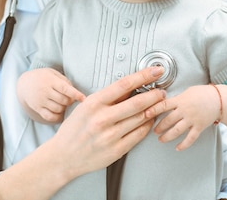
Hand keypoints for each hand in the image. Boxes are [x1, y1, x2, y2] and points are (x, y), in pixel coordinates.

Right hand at [17, 68, 84, 123]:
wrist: (24, 83)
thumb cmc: (43, 77)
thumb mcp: (53, 73)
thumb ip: (64, 81)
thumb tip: (76, 92)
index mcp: (50, 80)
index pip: (65, 88)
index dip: (76, 94)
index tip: (84, 98)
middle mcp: (45, 91)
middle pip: (63, 100)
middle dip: (70, 101)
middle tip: (71, 99)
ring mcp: (40, 100)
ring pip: (58, 109)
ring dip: (64, 108)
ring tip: (64, 104)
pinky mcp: (37, 108)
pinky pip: (49, 116)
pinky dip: (57, 117)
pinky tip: (60, 113)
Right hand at [49, 66, 166, 178]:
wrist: (64, 156)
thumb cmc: (74, 129)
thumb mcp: (86, 107)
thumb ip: (108, 98)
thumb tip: (132, 86)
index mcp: (94, 103)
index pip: (124, 84)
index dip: (143, 76)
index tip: (155, 70)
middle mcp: (102, 119)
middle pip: (137, 103)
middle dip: (154, 95)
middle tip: (162, 91)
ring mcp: (110, 136)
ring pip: (141, 119)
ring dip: (153, 110)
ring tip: (157, 104)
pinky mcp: (116, 150)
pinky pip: (139, 135)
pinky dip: (147, 125)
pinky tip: (149, 120)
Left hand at [151, 84, 219, 150]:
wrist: (218, 99)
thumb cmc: (202, 93)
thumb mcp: (186, 92)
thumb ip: (176, 99)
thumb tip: (163, 101)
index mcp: (180, 100)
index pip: (164, 105)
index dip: (153, 109)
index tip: (145, 114)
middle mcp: (185, 110)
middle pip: (168, 120)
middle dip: (159, 127)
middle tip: (153, 130)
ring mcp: (192, 119)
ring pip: (177, 130)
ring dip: (167, 136)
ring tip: (161, 140)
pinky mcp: (199, 127)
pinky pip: (190, 138)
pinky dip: (184, 144)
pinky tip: (178, 148)